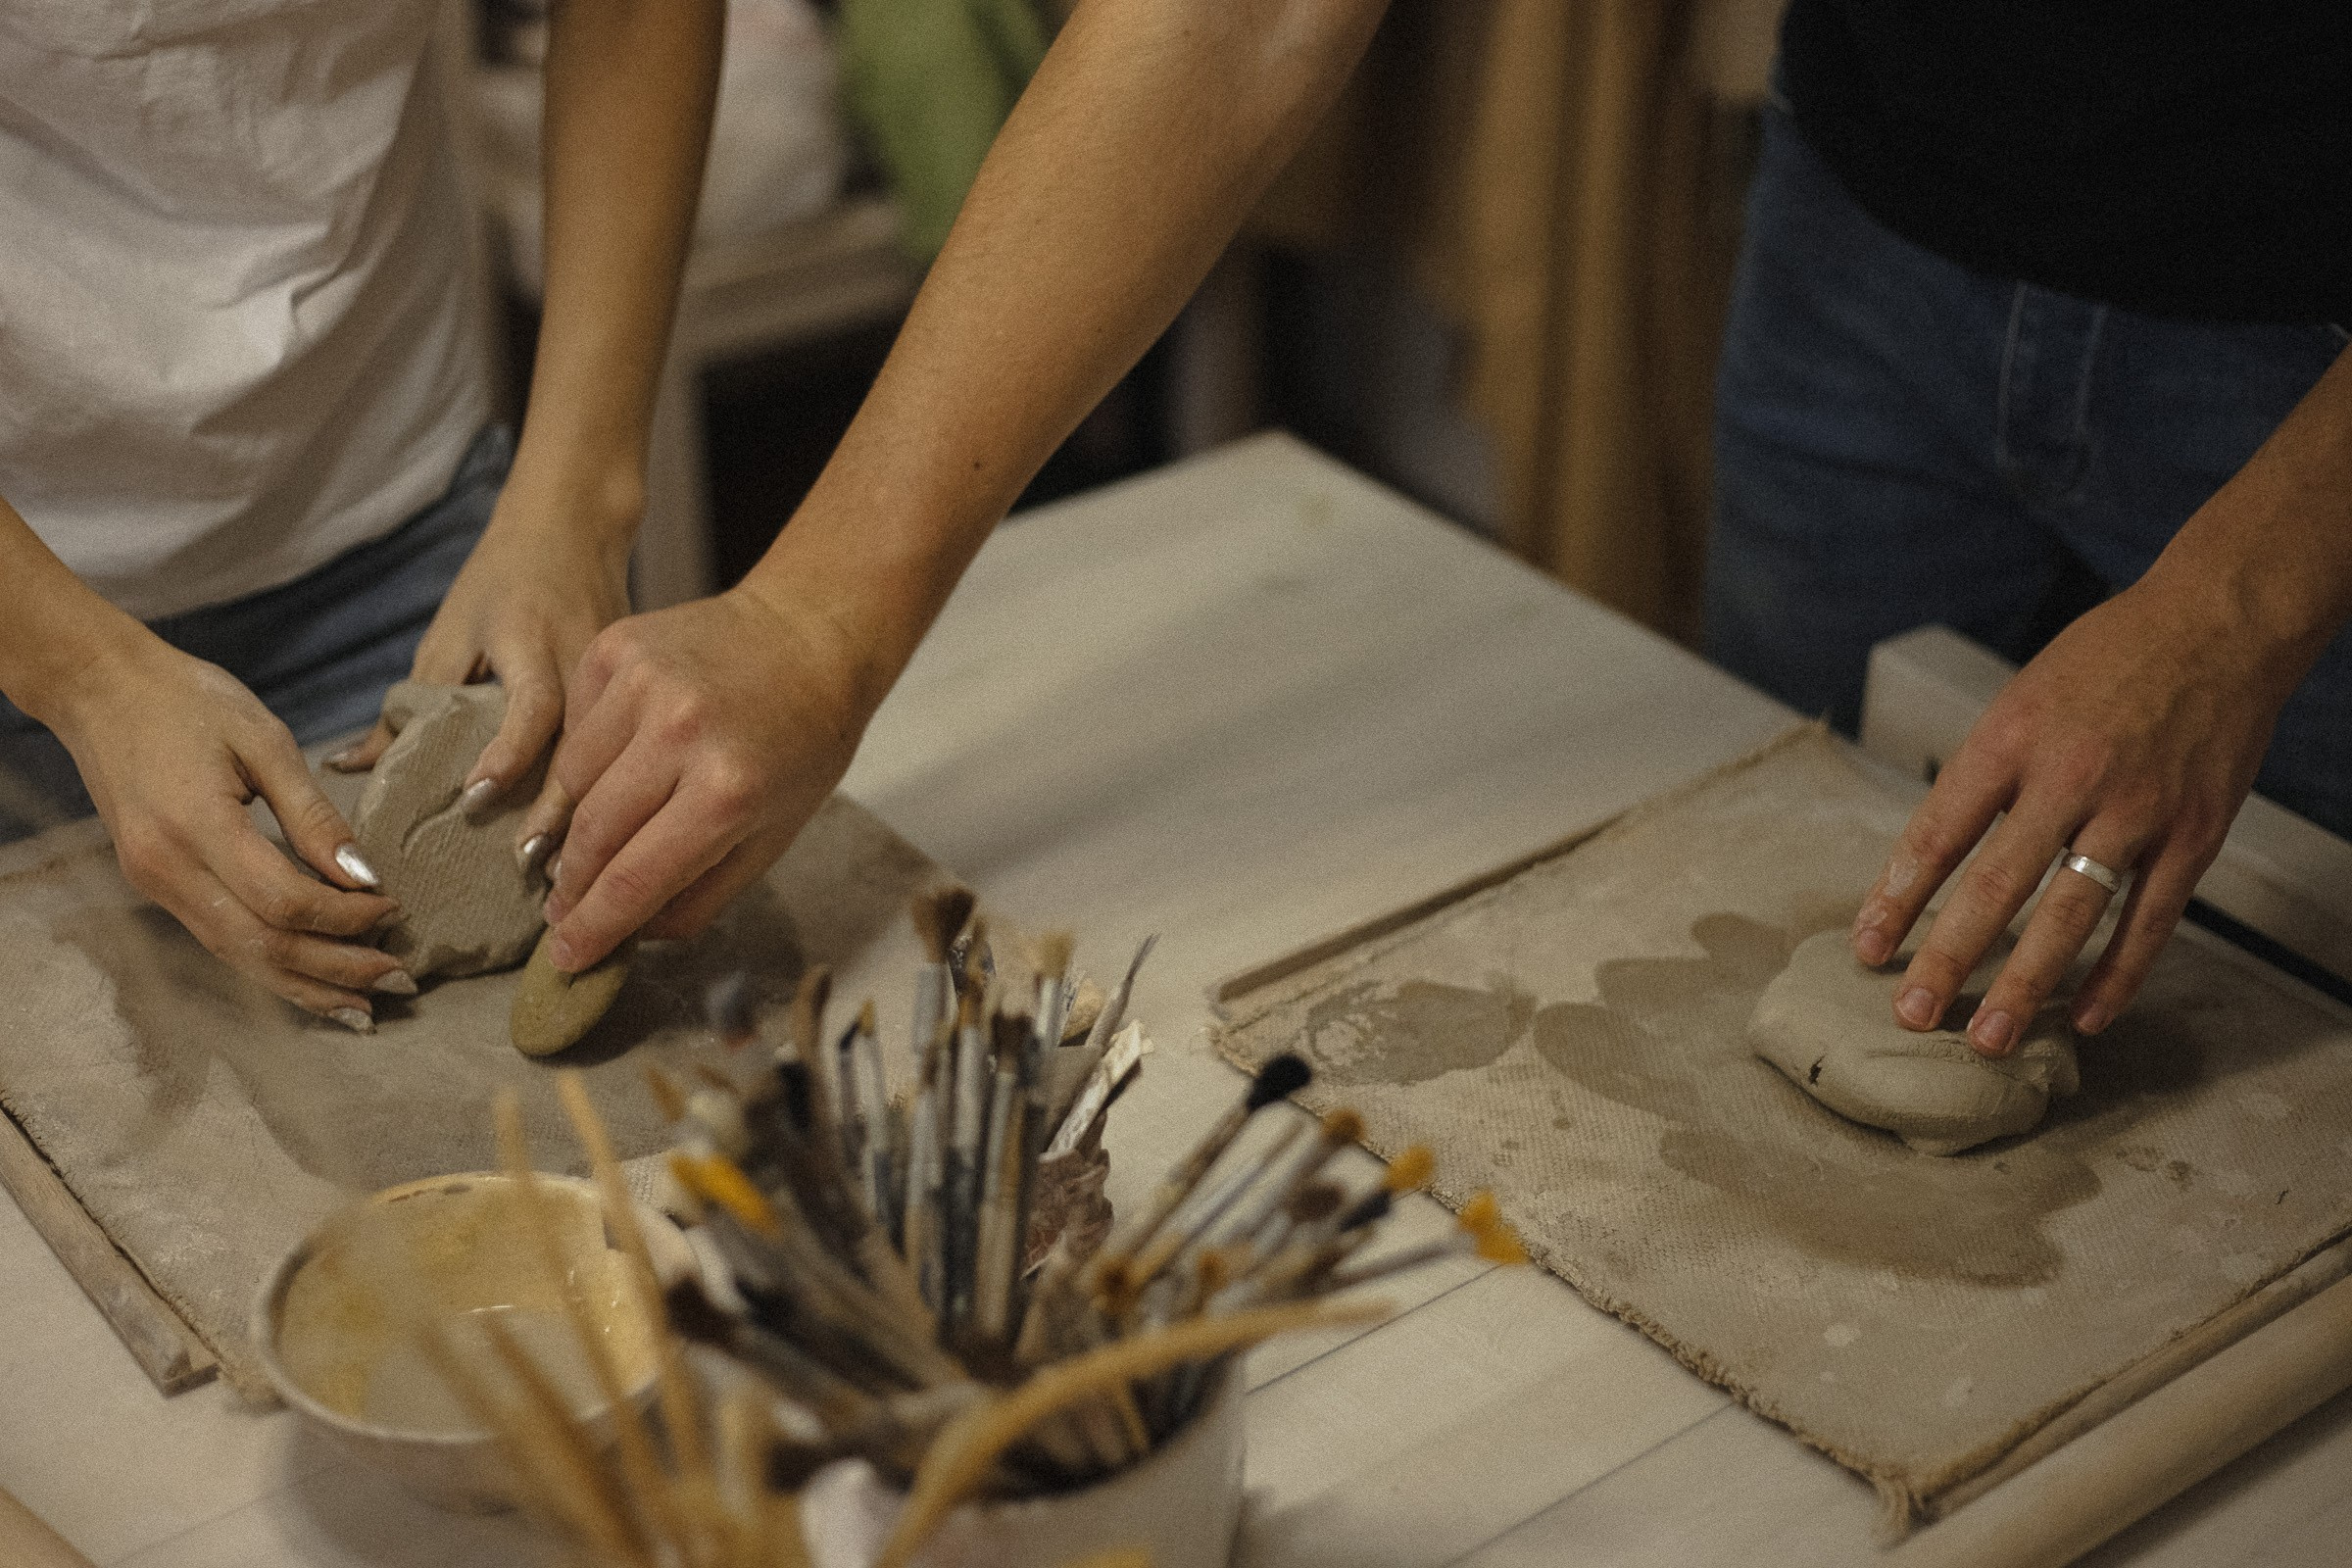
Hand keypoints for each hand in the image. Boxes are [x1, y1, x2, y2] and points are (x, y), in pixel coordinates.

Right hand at [45, 634, 403, 1022]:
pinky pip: (219, 941)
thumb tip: (364, 876)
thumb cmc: (189, 700)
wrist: (100, 688)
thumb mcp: (264, 739)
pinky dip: (270, 967)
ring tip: (365, 1005)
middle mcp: (167, 869)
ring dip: (305, 985)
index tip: (395, 909)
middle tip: (399, 979)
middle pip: (262, 946)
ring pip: (238, 957)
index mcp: (195, 827)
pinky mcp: (156, 886)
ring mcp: (155, 884)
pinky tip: (310, 981)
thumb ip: (314, 814)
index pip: (284, 901)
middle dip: (336, 970)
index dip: (346, 917)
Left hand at [329, 477, 630, 853]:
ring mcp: (619, 678)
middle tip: (531, 867)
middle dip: (560, 808)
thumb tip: (345, 767)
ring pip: (611, 756)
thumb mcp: (448, 635)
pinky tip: (595, 839)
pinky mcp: (634, 691)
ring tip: (567, 870)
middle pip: (583, 747)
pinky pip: (623, 749)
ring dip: (590, 813)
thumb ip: (405, 707)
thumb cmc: (502, 582)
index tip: (475, 797)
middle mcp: (585, 661)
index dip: (507, 754)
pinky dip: (607, 795)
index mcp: (531, 639)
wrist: (576, 531)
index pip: (531, 704)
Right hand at [539, 580, 872, 971]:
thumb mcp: (771, 835)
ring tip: (581, 845)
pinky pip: (573, 725)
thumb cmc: (802, 745)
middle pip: (591, 834)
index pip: (633, 878)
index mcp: (727, 790)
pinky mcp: (617, 647)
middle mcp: (679, 731)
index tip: (562, 958)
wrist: (808, 635)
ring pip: (569, 780)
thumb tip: (630, 936)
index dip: (591, 927)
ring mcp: (643, 683)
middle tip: (560, 908)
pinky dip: (581, 758)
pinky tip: (607, 770)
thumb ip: (699, 895)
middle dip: (570, 884)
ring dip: (569, 822)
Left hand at [1849, 580, 2295, 1052]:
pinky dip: (2117, 974)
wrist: (2218, 622)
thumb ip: (1983, 777)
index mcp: (2011, 738)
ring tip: (1987, 1038)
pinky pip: (2150, 919)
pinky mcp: (2195, 834)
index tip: (1867, 947)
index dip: (1897, 897)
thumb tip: (1929, 862)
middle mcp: (2070, 775)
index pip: (1938, 832)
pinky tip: (2084, 1017)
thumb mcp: (2020, 698)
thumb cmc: (2103, 661)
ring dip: (2024, 982)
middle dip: (1949, 956)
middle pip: (1996, 883)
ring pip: (2071, 913)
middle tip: (1912, 1013)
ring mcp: (2137, 809)